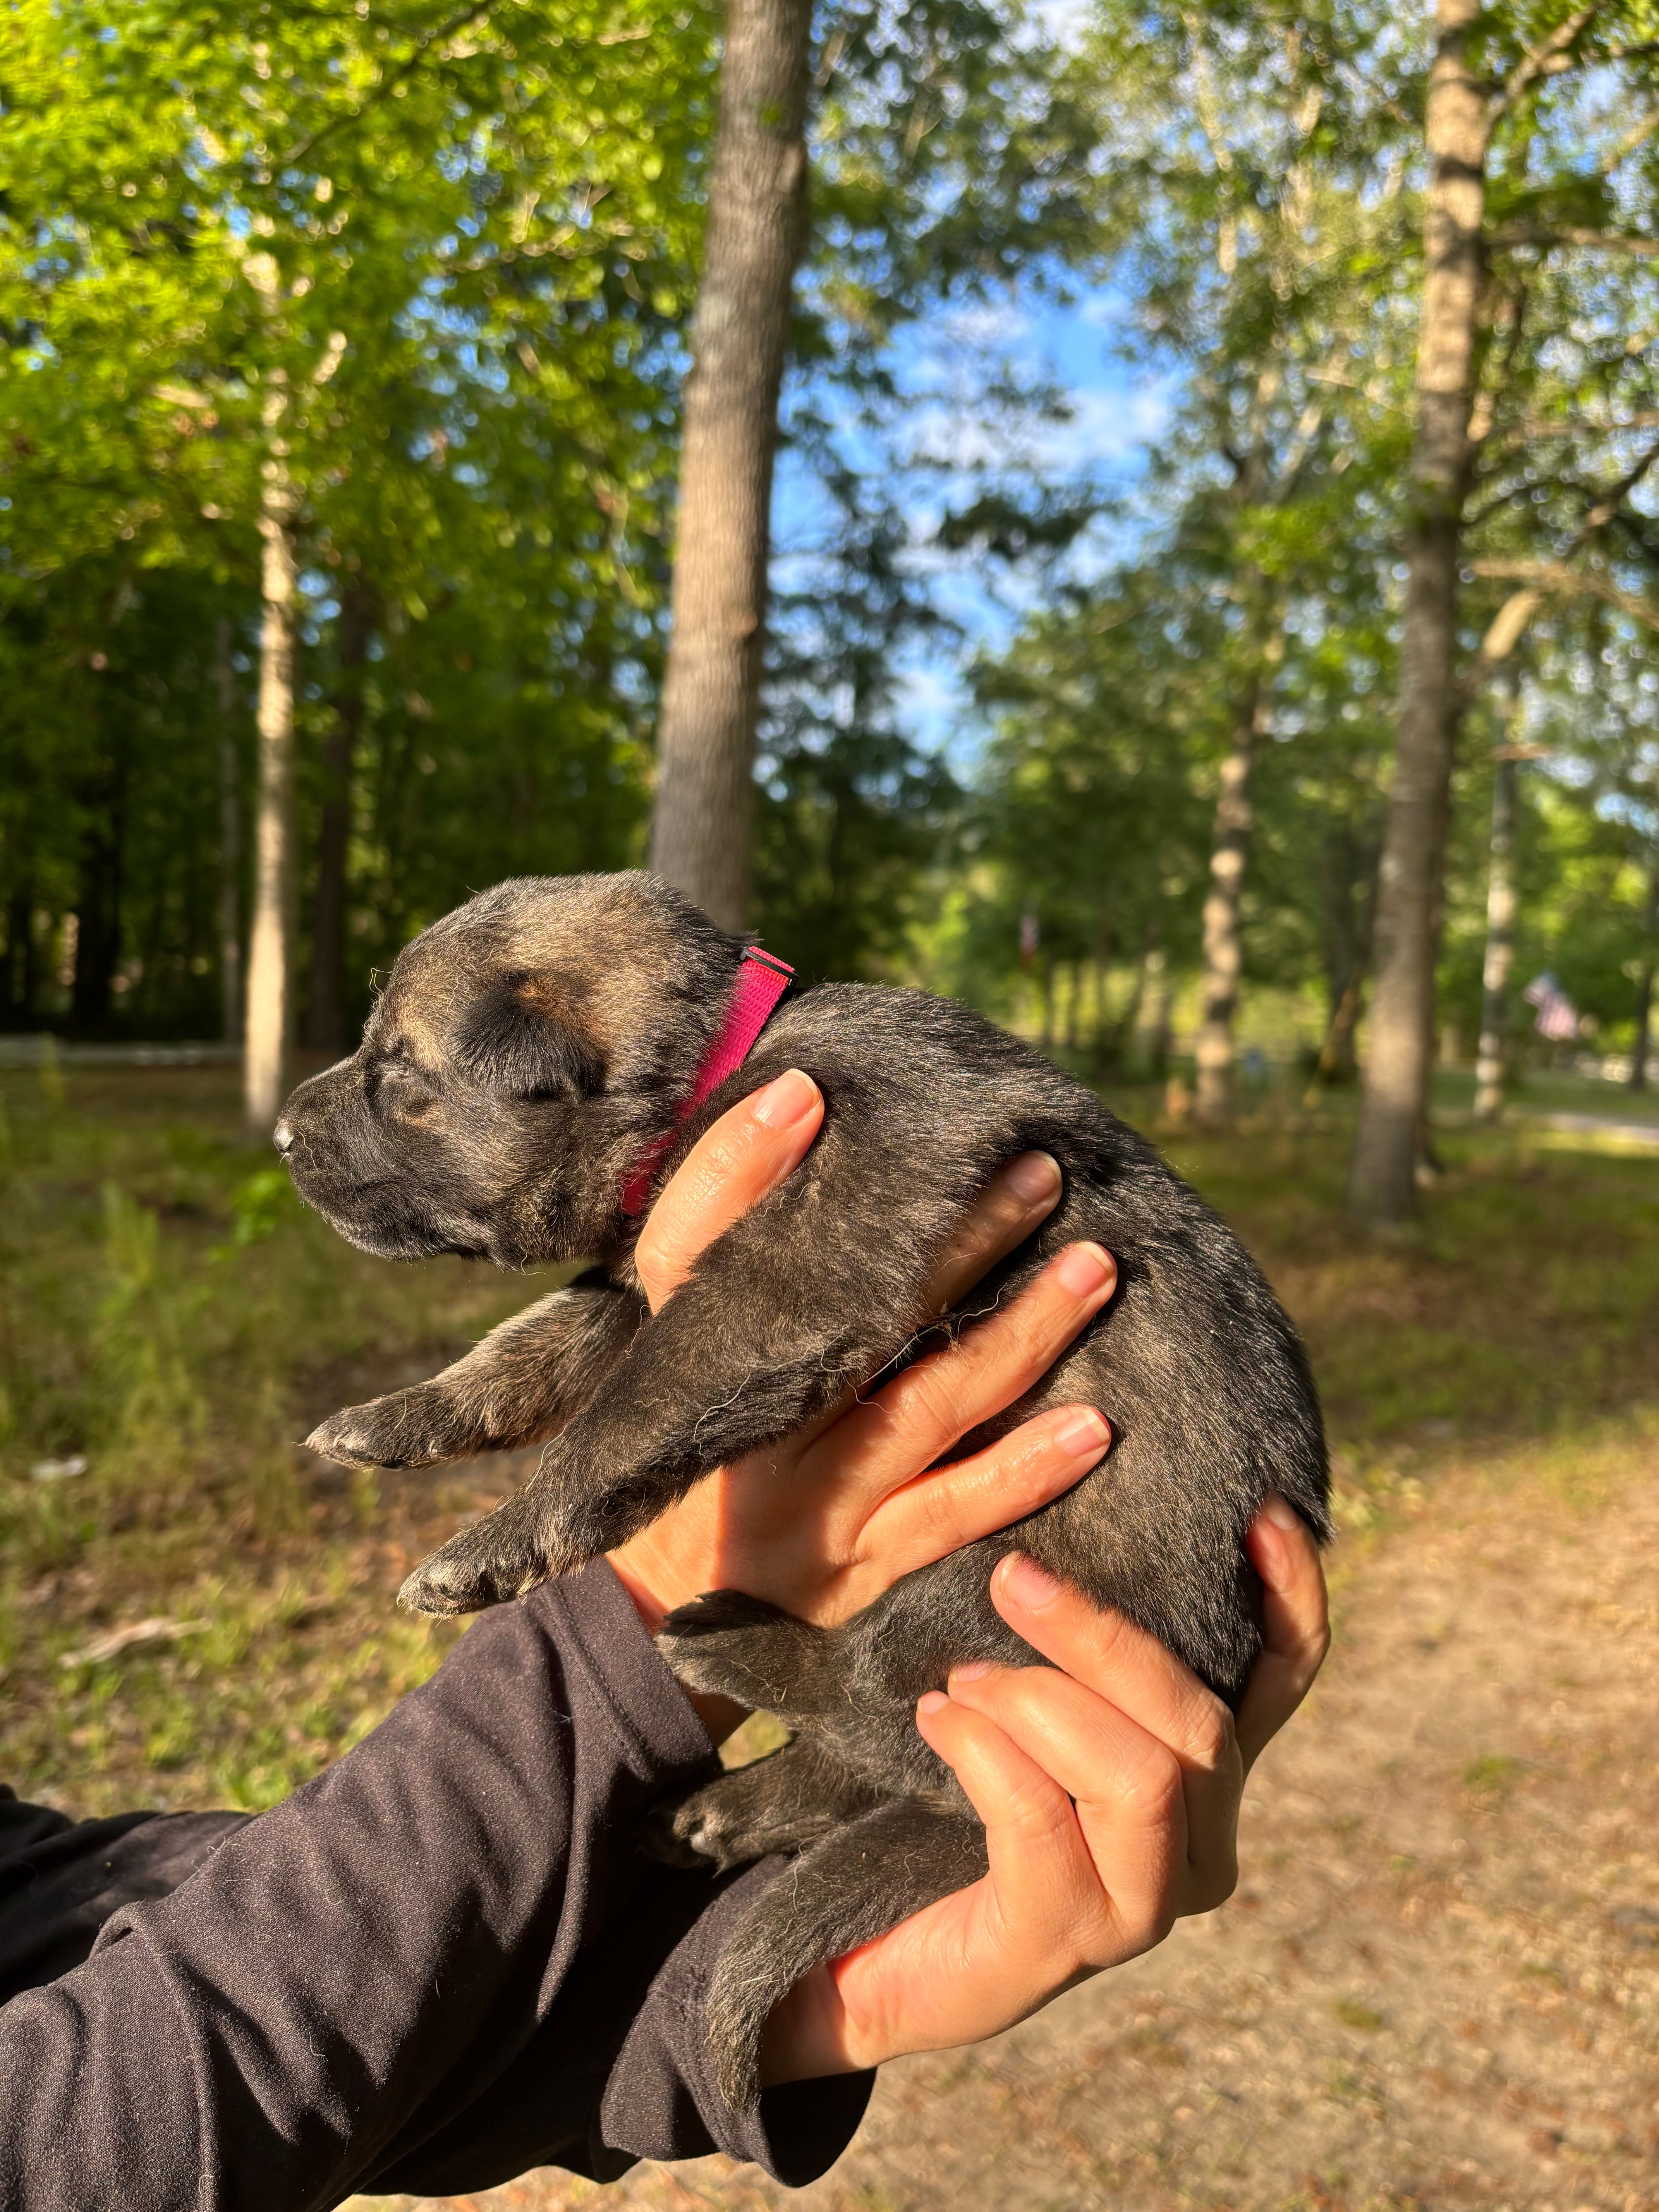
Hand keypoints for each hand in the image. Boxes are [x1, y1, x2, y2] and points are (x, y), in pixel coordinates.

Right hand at [607, 1069, 1117, 1707]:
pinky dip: (1022, 1471)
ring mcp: (802, 1506)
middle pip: (848, 1317)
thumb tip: (792, 1123)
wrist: (656, 1616)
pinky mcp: (855, 1574)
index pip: (691, 1248)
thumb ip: (729, 1266)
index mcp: (684, 1365)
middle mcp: (740, 1431)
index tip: (803, 1088)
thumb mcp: (682, 1364)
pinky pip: (951, 1515)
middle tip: (1036, 1169)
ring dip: (1019, 1335)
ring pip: (923, 1406)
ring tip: (1094, 1268)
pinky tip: (1094, 1427)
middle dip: (954, 1238)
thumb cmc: (693, 1455)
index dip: (737, 1166)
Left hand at [760, 1494, 1329, 2081]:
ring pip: (1137, 1775)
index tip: (1262, 1513)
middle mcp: (1200, 1851)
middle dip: (1102, 1637)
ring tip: (961, 1676)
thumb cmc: (953, 1796)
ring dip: (1036, 1702)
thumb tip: (1073, 1531)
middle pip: (1196, 1723)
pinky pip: (1041, 1822)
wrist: (865, 1935)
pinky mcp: (1064, 1943)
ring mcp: (1142, 1909)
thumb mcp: (1032, 1704)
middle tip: (1012, 1575)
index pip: (1285, 1682)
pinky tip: (935, 1719)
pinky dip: (982, 1752)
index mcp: (1208, 1779)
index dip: (1290, 1597)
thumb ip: (1080, 1649)